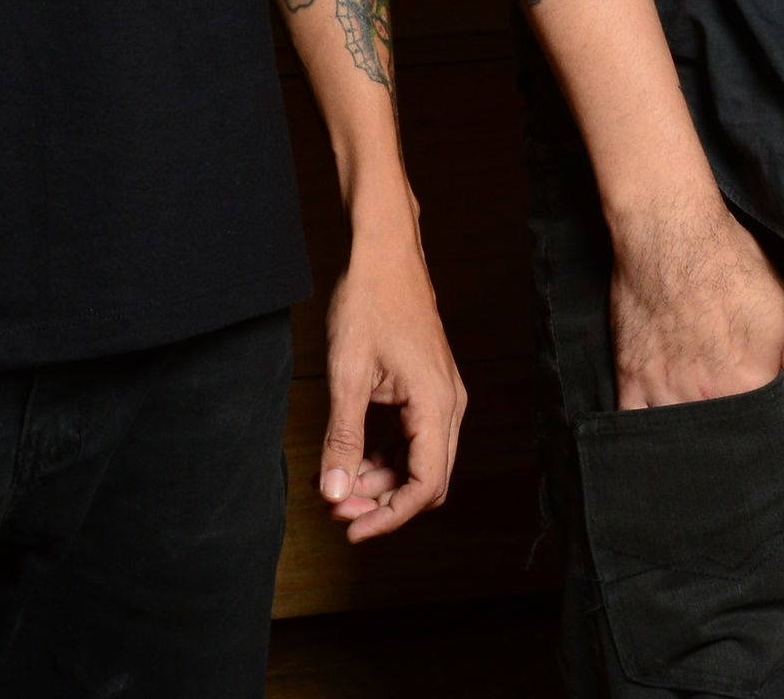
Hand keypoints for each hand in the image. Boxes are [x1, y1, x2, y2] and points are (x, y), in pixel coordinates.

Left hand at [317, 224, 469, 542]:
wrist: (385, 253)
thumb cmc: (368, 303)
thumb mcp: (347, 374)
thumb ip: (343, 438)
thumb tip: (334, 492)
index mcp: (436, 403)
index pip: (424, 483)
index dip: (389, 516)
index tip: (352, 529)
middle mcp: (448, 404)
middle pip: (427, 479)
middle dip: (383, 503)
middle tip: (336, 508)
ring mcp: (441, 396)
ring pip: (420, 461)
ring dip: (382, 481)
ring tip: (337, 484)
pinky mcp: (428, 388)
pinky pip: (413, 439)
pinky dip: (385, 456)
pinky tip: (352, 458)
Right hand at [607, 196, 783, 434]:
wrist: (671, 230)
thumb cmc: (732, 265)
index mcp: (749, 385)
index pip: (762, 437)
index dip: (766, 440)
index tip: (764, 435)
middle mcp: (705, 396)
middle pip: (719, 443)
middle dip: (728, 447)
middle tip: (732, 430)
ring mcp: (663, 388)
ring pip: (678, 440)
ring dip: (690, 443)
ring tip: (700, 434)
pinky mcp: (629, 376)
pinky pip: (633, 426)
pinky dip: (646, 437)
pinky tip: (658, 438)